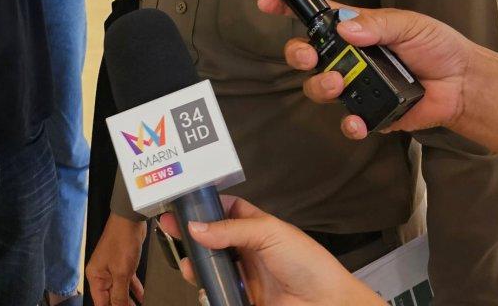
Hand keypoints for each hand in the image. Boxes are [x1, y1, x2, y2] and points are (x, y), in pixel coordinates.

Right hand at [86, 213, 146, 305]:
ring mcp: (112, 269)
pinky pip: (127, 282)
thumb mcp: (121, 272)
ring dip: (128, 301)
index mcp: (95, 277)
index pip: (101, 303)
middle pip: (110, 298)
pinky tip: (142, 298)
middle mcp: (101, 274)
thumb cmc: (122, 242)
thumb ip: (120, 294)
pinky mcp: (123, 264)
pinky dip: (134, 290)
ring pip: (120, 291)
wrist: (130, 219)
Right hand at [158, 196, 382, 305]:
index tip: (184, 202)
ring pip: (210, 267)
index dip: (205, 205)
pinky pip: (216, 294)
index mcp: (257, 227)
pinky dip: (206, 291)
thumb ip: (231, 230)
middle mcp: (248, 250)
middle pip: (212, 239)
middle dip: (192, 234)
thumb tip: (196, 227)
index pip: (226, 210)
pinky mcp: (242, 299)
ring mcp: (244, 275)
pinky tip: (204, 287)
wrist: (325, 304)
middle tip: (171, 228)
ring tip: (188, 264)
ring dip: (196, 265)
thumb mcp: (269, 234)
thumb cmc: (308, 263)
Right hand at [259, 0, 473, 138]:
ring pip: (320, 88)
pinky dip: (350, 123)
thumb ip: (377, 25)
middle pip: (307, 55)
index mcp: (356, 30)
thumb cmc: (437, 47)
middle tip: (309, 57)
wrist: (462, 84)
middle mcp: (350, 57)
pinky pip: (349, 121)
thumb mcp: (409, 25)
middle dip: (298, 54)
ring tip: (340, 84)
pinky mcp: (370, 114)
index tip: (268, 3)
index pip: (317, 17)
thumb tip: (346, 29)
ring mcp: (357, 86)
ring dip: (322, 86)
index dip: (289, 9)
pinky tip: (358, 121)